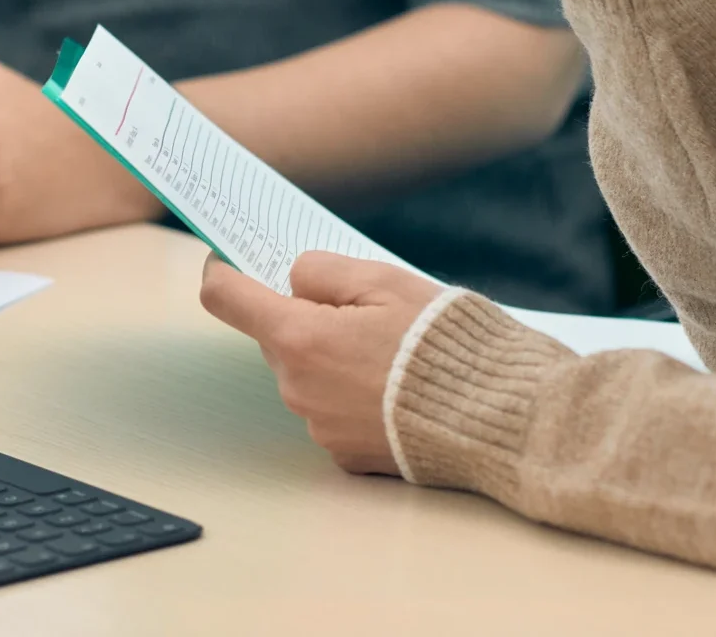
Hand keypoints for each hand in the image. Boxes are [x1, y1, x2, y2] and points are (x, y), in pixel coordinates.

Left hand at [199, 251, 443, 475]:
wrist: (493, 418)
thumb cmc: (442, 343)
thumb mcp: (385, 282)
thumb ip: (324, 271)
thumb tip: (293, 278)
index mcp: (299, 338)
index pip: (226, 298)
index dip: (223, 271)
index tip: (227, 259)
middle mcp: (297, 388)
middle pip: (277, 338)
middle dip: (305, 319)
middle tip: (361, 309)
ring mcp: (318, 427)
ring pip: (306, 376)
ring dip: (333, 359)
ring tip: (393, 354)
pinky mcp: (345, 456)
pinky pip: (333, 412)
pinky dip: (354, 397)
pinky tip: (397, 391)